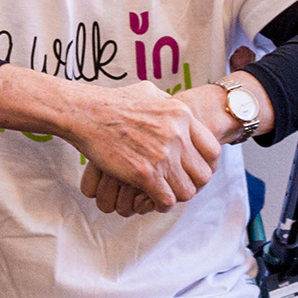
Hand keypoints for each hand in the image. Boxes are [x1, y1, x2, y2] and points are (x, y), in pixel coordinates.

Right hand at [60, 80, 220, 210]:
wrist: (85, 112)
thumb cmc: (113, 102)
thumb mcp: (149, 92)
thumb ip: (169, 104)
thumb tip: (179, 110)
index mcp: (181, 114)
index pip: (212, 151)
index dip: (207, 165)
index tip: (195, 170)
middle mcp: (176, 135)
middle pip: (203, 175)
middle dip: (192, 183)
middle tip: (179, 184)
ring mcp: (162, 155)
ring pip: (186, 191)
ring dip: (176, 196)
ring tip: (165, 194)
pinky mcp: (145, 173)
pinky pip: (166, 200)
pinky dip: (161, 205)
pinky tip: (151, 199)